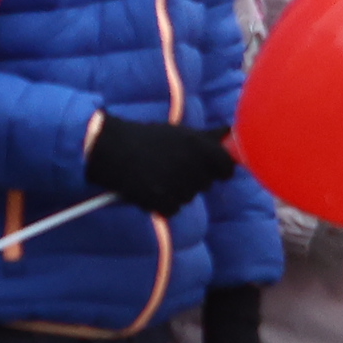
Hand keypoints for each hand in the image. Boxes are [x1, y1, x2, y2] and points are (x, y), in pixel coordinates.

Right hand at [85, 114, 237, 214]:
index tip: (209, 167)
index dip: (219, 169)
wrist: (113, 149)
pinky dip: (163, 202)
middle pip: (205, 184)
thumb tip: (229, 133)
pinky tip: (150, 187)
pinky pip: (172, 209)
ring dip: (176, 190)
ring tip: (157, 174)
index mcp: (199, 146)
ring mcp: (176, 184)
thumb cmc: (148, 139)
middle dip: (193, 178)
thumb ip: (208, 137)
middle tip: (171, 165)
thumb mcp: (180, 133)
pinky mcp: (161, 200)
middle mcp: (191, 165)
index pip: (227, 168)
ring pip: (188, 197)